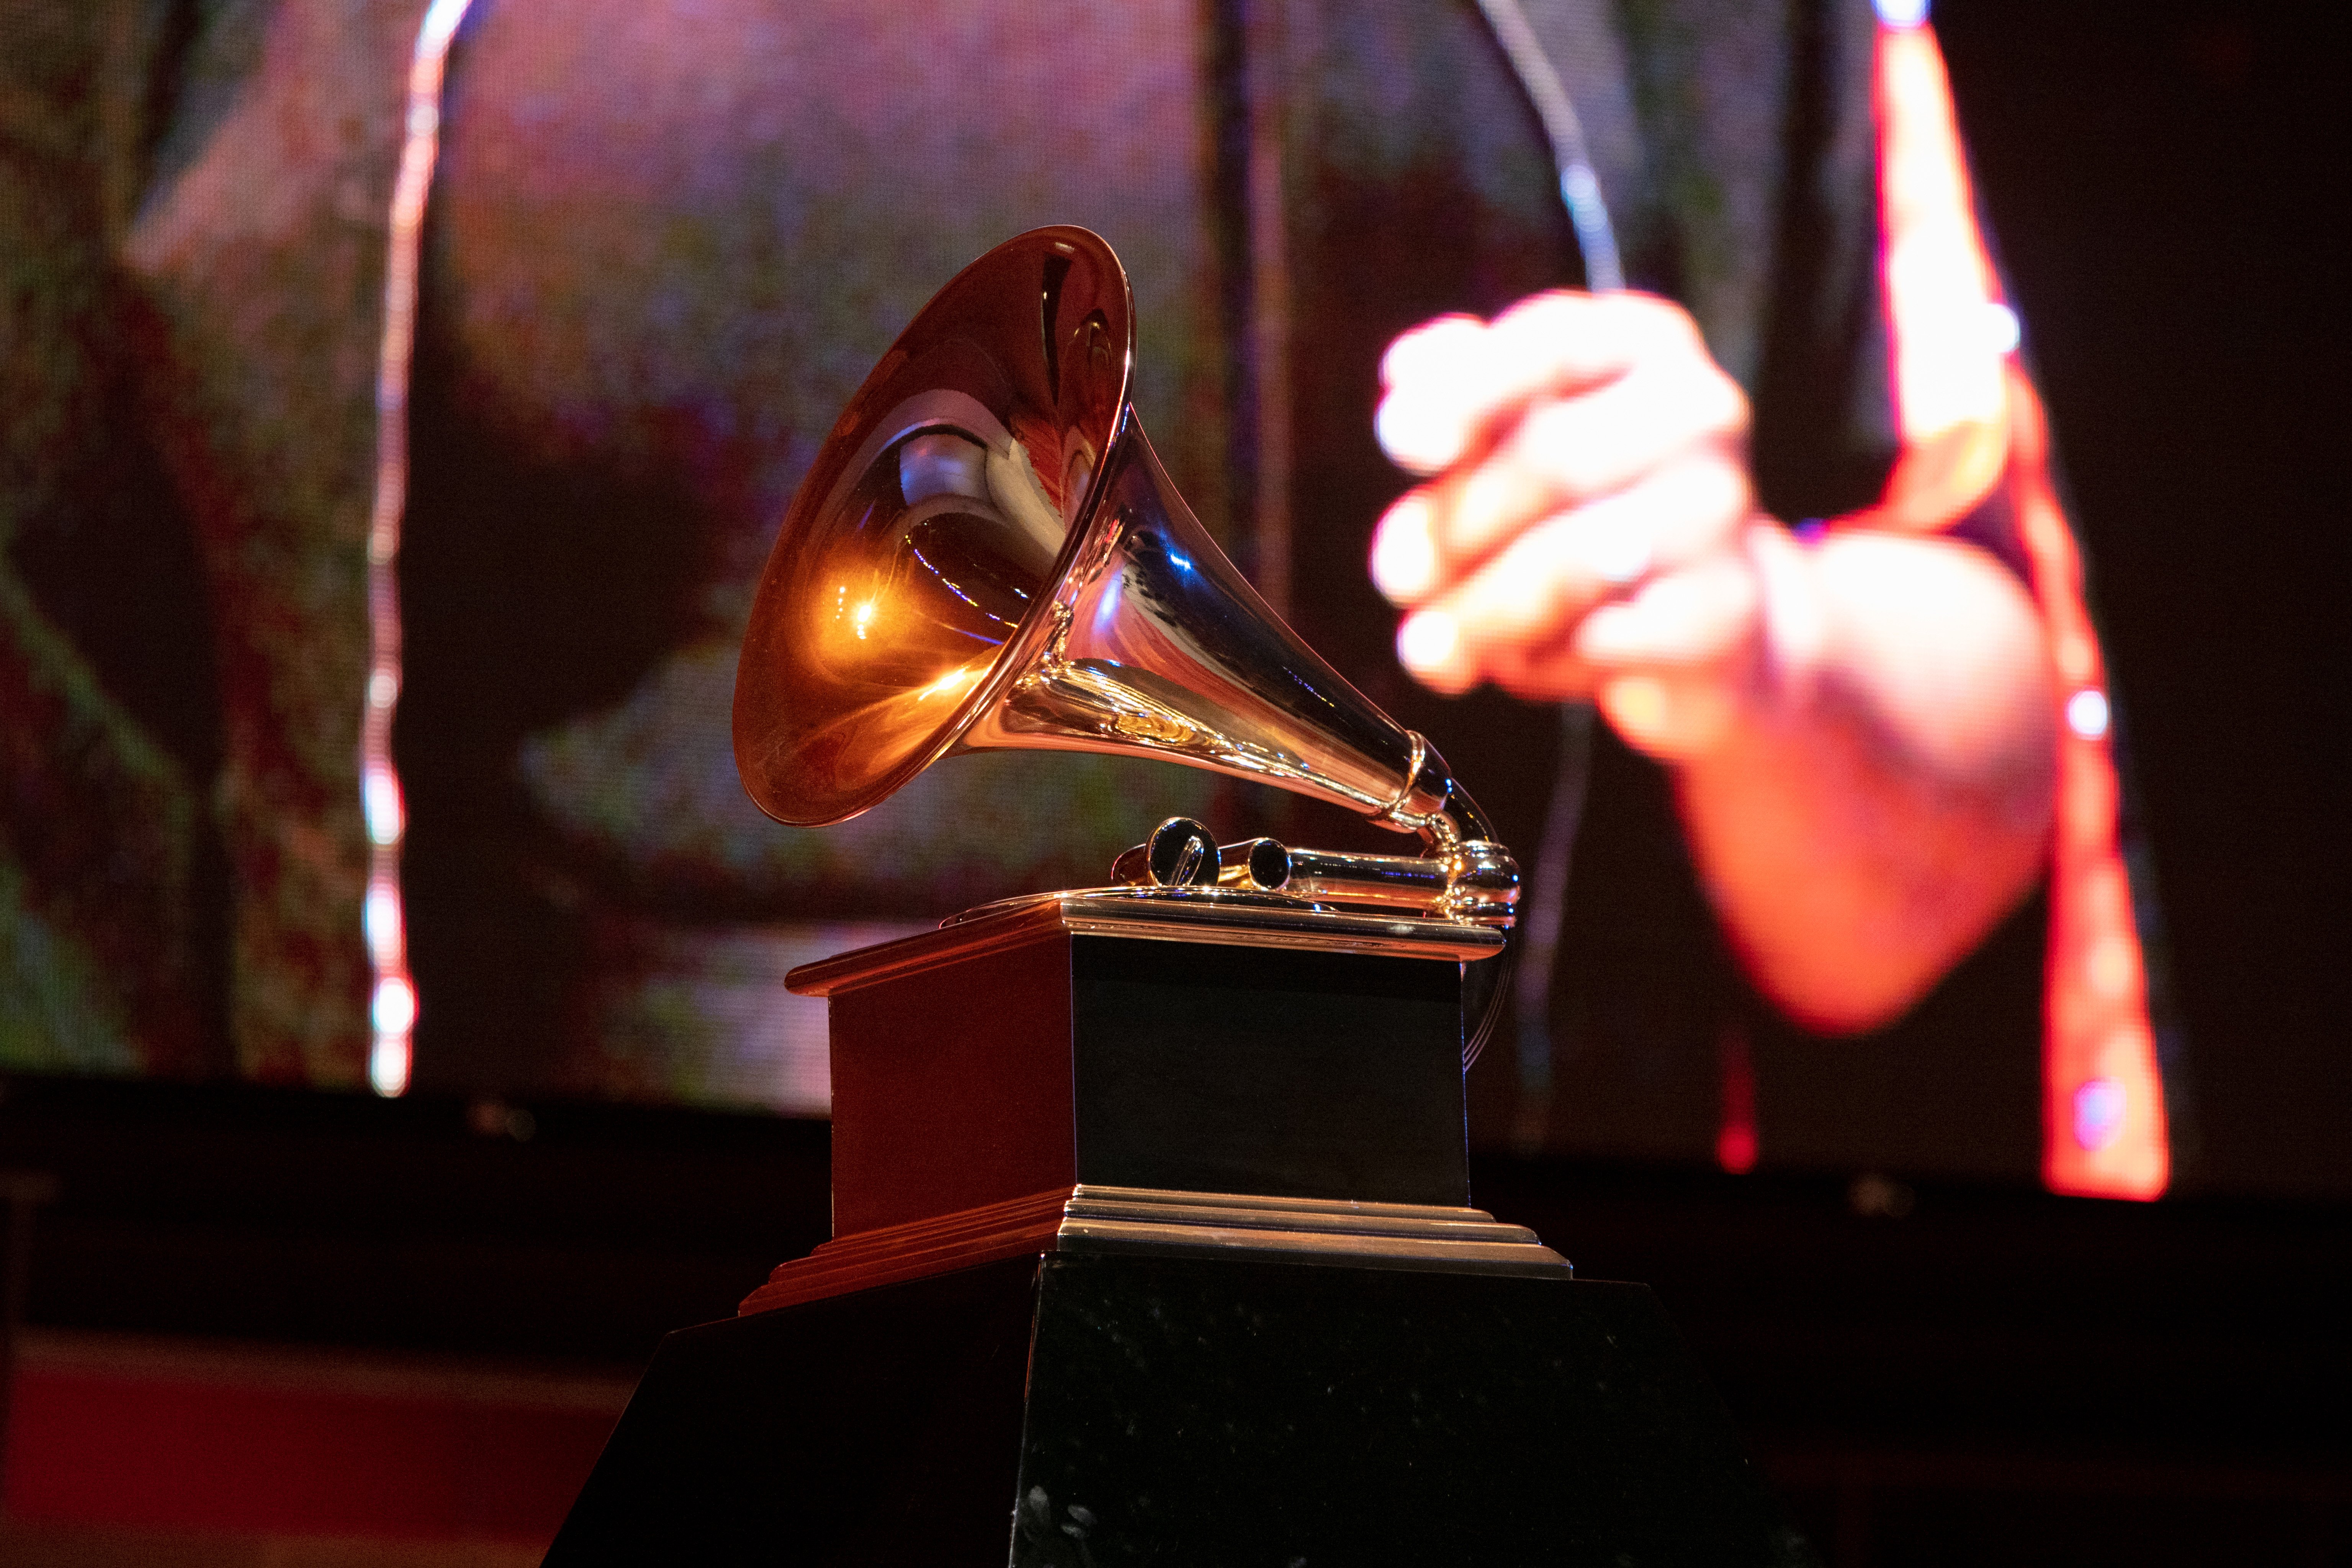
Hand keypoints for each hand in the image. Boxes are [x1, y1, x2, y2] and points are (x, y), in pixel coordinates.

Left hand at [1369, 290, 1765, 758]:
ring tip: (1428, 642)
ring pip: (1565, 564)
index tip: (1403, 444)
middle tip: (1402, 578)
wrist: (1695, 615)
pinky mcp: (1724, 611)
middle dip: (1453, 530)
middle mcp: (1699, 410)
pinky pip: (1597, 642)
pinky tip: (1526, 660)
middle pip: (1546, 463)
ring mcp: (1720, 510)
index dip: (1464, 392)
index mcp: (1640, 341)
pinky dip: (1537, 663)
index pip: (1549, 342)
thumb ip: (1453, 405)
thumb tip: (1405, 385)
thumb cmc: (1580, 507)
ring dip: (1476, 612)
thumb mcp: (1511, 439)